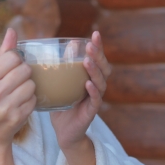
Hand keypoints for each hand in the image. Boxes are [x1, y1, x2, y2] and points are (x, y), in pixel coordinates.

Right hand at [0, 28, 35, 154]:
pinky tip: (21, 105)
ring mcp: (4, 106)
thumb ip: (2, 54)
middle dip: (25, 75)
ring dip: (29, 89)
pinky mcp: (16, 117)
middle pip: (24, 70)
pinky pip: (34, 100)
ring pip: (31, 85)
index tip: (14, 68)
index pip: (12, 57)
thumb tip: (12, 30)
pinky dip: (30, 101)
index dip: (18, 61)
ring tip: (19, 94)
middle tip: (18, 82)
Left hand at [50, 31, 111, 150]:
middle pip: (104, 68)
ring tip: (87, 61)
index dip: (98, 47)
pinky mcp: (91, 112)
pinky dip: (93, 91)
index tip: (95, 34)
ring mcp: (95, 99)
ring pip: (101, 82)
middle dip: (98, 56)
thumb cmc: (62, 103)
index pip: (98, 59)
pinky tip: (88, 84)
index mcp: (90, 77)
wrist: (63, 130)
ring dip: (95, 70)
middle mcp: (96, 86)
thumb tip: (67, 42)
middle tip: (91, 46)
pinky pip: (95, 100)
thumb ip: (64, 64)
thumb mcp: (61, 82)